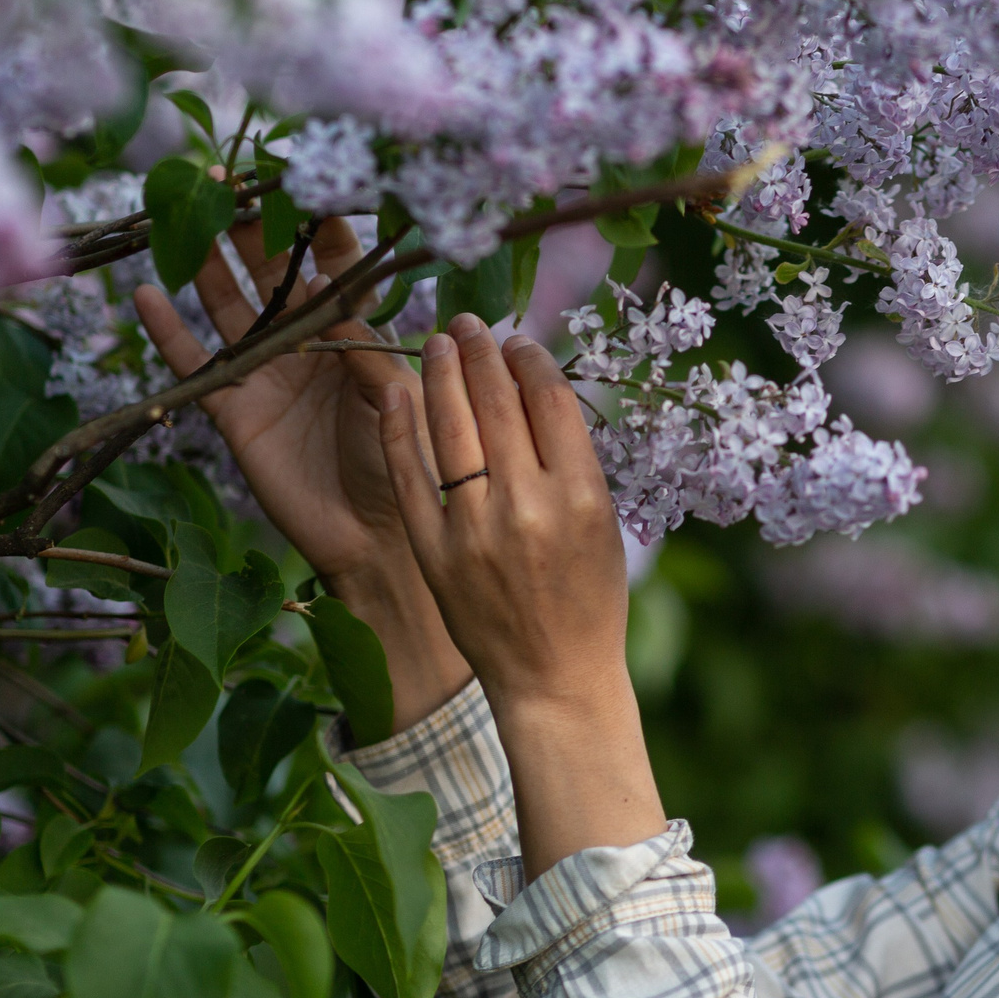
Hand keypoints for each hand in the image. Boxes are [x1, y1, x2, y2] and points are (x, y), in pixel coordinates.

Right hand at [135, 217, 470, 730]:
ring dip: (206, 264)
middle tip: (228, 183)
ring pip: (228, 305)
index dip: (318, 229)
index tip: (305, 182)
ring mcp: (265, 372)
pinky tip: (143, 294)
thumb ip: (373, 355)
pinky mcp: (232, 408)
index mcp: (354, 333)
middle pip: (272, 274)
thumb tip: (343, 310)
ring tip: (180, 218)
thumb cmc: (405, 465)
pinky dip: (167, 331)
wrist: (375, 537)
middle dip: (253, 229)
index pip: (333, 268)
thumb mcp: (400, 403)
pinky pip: (194, 363)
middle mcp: (306, 343)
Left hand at [375, 314, 664, 873]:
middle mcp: (528, 506)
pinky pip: (410, 474)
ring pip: (452, 427)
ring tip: (436, 339)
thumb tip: (532, 388)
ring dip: (441, 372)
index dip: (529, 359)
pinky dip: (400, 427)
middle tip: (468, 321)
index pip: (550, 401)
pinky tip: (396, 390)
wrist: (552, 677)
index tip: (516, 340)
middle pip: (498, 403)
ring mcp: (475, 528)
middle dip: (480, 351)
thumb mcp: (603, 525)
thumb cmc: (587, 600)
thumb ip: (570, 460)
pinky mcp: (434, 550)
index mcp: (581, 497)